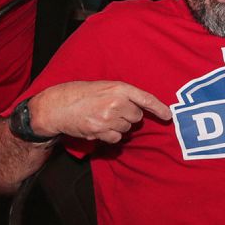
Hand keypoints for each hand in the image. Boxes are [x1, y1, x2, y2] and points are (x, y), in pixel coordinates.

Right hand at [28, 81, 172, 143]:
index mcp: (118, 88)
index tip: (168, 116)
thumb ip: (122, 94)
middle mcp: (116, 103)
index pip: (146, 99)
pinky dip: (111, 136)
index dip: (159, 108)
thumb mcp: (103, 86)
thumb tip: (139, 108)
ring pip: (127, 129)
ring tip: (103, 118)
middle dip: (129, 116)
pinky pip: (117, 138)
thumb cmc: (79, 94)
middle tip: (113, 111)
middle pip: (137, 117)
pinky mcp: (100, 131)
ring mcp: (108, 118)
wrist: (55, 106)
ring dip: (119, 126)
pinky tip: (100, 127)